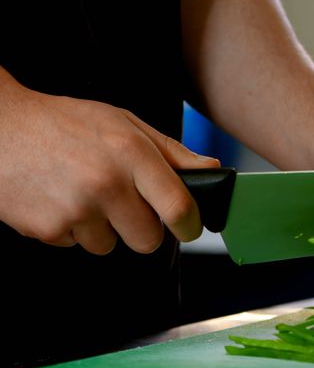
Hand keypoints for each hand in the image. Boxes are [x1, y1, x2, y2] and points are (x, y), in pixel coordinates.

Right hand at [0, 74, 220, 254]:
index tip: (189, 227)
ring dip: (103, 228)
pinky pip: (75, 244)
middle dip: (144, 229)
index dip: (190, 224)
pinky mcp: (46, 229)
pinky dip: (71, 229)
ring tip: (83, 194)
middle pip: (149, 239)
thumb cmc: (62, 122)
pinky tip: (58, 198)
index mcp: (130, 153)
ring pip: (110, 245)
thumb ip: (170, 151)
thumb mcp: (122, 123)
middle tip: (127, 206)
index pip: (179, 206)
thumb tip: (212, 170)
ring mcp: (74, 209)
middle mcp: (105, 183)